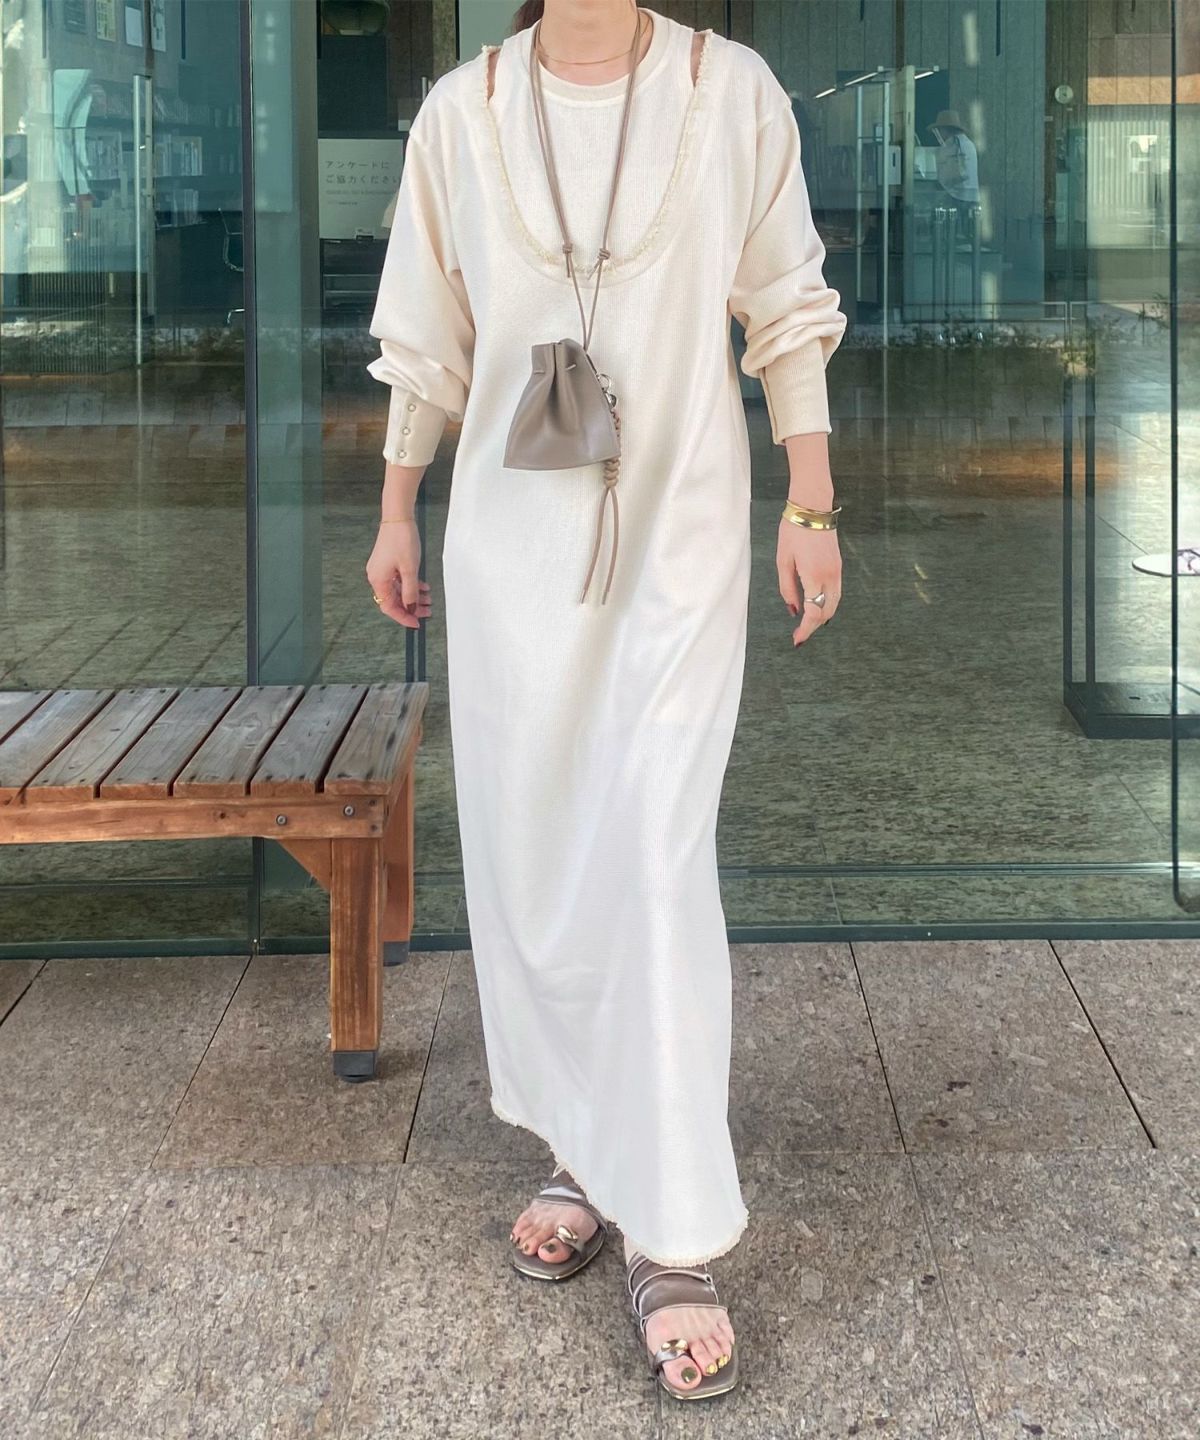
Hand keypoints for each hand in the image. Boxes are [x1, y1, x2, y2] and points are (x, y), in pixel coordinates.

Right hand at [365, 517, 431, 628]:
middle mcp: (377, 577)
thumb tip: (411, 607)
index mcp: (378, 580)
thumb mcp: (409, 569)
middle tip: (428, 611)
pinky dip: (411, 585)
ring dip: (414, 596)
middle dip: (412, 607)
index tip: (417, 623)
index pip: (389, 607)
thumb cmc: (402, 540)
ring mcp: (382, 570)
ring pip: (398, 591)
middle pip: (394, 600)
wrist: (398, 517)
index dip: (403, 617)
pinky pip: (399, 580)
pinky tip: (424, 587)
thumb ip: (410, 591)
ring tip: (429, 599)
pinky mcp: (388, 563)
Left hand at [777, 520, 840, 645]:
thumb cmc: (793, 531)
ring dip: (822, 617)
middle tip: (800, 635)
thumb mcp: (783, 561)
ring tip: (807, 624)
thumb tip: (793, 610)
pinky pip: (836, 593)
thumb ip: (788, 589)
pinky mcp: (839, 566)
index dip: (805, 629)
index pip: (812, 612)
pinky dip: (827, 604)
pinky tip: (816, 607)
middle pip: (826, 612)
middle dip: (814, 626)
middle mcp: (830, 576)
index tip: (797, 639)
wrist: (812, 508)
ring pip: (834, 604)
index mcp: (814, 575)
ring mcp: (837, 571)